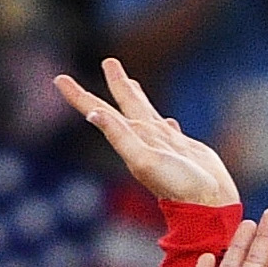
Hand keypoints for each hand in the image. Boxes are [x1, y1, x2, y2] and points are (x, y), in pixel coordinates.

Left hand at [51, 59, 235, 210]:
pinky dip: (164, 122)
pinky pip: (168, 130)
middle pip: (124, 105)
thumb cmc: (178, 186)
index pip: (99, 111)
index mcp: (129, 140)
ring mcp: (162, 145)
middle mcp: (143, 140)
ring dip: (136, 96)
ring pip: (146, 113)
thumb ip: (120, 137)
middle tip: (109, 61)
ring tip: (131, 81)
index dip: (78, 96)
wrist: (207, 205)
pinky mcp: (182, 150)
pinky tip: (166, 120)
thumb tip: (93, 114)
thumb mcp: (145, 159)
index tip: (59, 79)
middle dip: (115, 83)